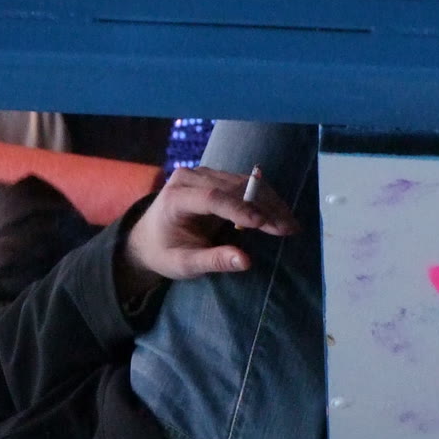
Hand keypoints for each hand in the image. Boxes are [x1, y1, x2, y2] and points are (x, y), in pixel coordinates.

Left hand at [123, 165, 298, 282]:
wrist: (148, 239)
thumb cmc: (163, 253)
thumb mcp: (183, 264)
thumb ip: (212, 261)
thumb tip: (245, 261)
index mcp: (174, 197)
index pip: (212, 197)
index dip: (240, 209)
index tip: (264, 223)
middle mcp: (189, 178)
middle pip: (233, 188)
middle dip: (264, 208)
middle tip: (289, 229)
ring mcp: (203, 174)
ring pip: (244, 184)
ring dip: (270, 204)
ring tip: (290, 225)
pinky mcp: (216, 178)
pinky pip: (245, 185)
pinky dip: (264, 200)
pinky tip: (281, 215)